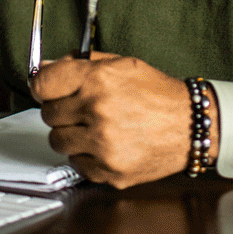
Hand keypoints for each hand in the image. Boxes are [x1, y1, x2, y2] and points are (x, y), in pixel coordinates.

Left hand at [30, 51, 218, 188]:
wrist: (190, 125)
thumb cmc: (158, 95)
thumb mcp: (123, 65)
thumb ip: (82, 62)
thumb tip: (47, 66)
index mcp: (99, 80)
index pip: (42, 84)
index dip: (43, 86)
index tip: (47, 90)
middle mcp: (98, 111)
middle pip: (48, 114)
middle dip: (62, 110)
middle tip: (82, 108)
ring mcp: (102, 144)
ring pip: (57, 141)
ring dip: (71, 134)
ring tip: (95, 127)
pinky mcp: (108, 170)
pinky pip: (75, 163)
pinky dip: (86, 155)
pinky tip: (105, 144)